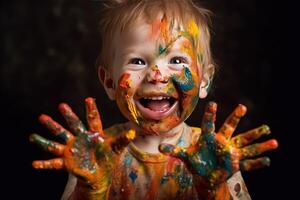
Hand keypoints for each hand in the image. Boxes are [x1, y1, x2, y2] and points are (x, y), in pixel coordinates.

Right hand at [30, 97, 134, 195]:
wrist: (99, 175)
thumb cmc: (107, 159)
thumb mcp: (116, 149)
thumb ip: (122, 140)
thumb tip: (133, 132)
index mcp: (94, 134)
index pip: (92, 120)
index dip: (91, 110)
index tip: (88, 99)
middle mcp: (80, 139)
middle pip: (72, 126)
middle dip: (67, 117)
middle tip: (61, 105)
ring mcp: (72, 149)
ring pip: (57, 142)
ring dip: (45, 139)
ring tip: (33, 135)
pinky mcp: (66, 162)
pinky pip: (53, 163)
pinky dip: (44, 164)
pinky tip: (34, 163)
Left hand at [159, 102, 277, 187]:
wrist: (206, 173)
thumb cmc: (197, 162)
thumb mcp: (186, 157)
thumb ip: (175, 151)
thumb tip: (160, 147)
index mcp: (208, 138)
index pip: (209, 124)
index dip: (210, 115)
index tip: (212, 103)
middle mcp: (221, 142)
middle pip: (229, 127)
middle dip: (235, 117)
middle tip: (242, 106)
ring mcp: (230, 151)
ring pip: (245, 142)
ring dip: (256, 139)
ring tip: (271, 137)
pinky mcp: (235, 162)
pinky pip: (248, 163)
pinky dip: (258, 162)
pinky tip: (269, 160)